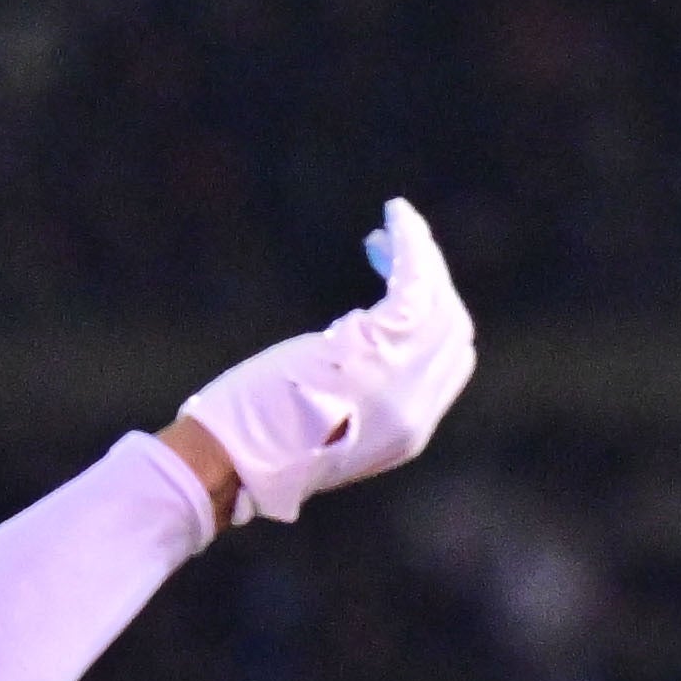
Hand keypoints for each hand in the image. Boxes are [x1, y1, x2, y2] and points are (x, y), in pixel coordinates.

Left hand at [171, 197, 476, 523]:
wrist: (228, 463)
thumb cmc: (251, 444)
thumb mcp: (324, 425)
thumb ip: (359, 395)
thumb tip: (360, 354)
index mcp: (406, 435)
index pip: (450, 365)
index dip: (433, 321)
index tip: (401, 289)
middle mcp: (415, 411)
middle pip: (452, 329)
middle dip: (431, 285)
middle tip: (392, 252)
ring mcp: (400, 383)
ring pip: (438, 302)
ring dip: (421, 257)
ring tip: (396, 226)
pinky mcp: (377, 350)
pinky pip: (415, 285)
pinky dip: (411, 245)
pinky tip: (397, 216)